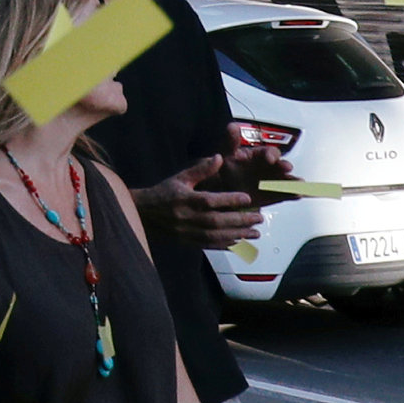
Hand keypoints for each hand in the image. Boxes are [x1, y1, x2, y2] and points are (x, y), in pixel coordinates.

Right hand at [137, 155, 265, 247]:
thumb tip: (219, 157)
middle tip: (259, 218)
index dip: (230, 199)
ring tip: (255, 233)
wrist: (144, 214)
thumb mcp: (180, 177)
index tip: (247, 198)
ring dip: (238, 235)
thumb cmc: (164, 193)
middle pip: (218, 221)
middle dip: (240, 220)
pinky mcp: (189, 242)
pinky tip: (239, 243)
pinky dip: (225, 245)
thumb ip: (200, 169)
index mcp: (186, 199)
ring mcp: (189, 232)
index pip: (211, 200)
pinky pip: (210, 245)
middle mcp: (189, 217)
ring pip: (217, 236)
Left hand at [220, 137, 294, 195]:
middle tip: (286, 168)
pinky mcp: (278, 194)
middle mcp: (272, 166)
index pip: (269, 152)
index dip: (270, 154)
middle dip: (284, 166)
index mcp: (261, 155)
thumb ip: (231, 141)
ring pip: (288, 179)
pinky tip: (301, 193)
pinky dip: (296, 193)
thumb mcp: (228, 154)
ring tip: (300, 184)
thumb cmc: (231, 169)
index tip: (269, 158)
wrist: (232, 189)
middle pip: (281, 164)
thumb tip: (233, 126)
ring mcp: (276, 180)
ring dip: (294, 181)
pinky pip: (289, 193)